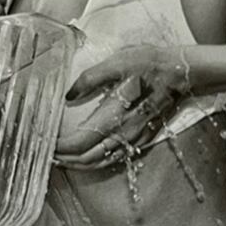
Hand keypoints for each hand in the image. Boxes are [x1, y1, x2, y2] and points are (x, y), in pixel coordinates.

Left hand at [55, 40, 192, 169]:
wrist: (181, 72)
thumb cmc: (150, 63)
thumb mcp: (117, 62)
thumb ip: (90, 79)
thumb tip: (68, 95)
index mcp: (115, 116)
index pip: (79, 142)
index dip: (59, 146)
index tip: (43, 140)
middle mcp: (124, 134)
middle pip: (86, 158)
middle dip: (63, 158)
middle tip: (43, 151)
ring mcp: (133, 139)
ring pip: (99, 162)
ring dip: (77, 163)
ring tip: (58, 158)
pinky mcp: (140, 138)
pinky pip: (112, 158)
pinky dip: (94, 162)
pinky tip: (84, 157)